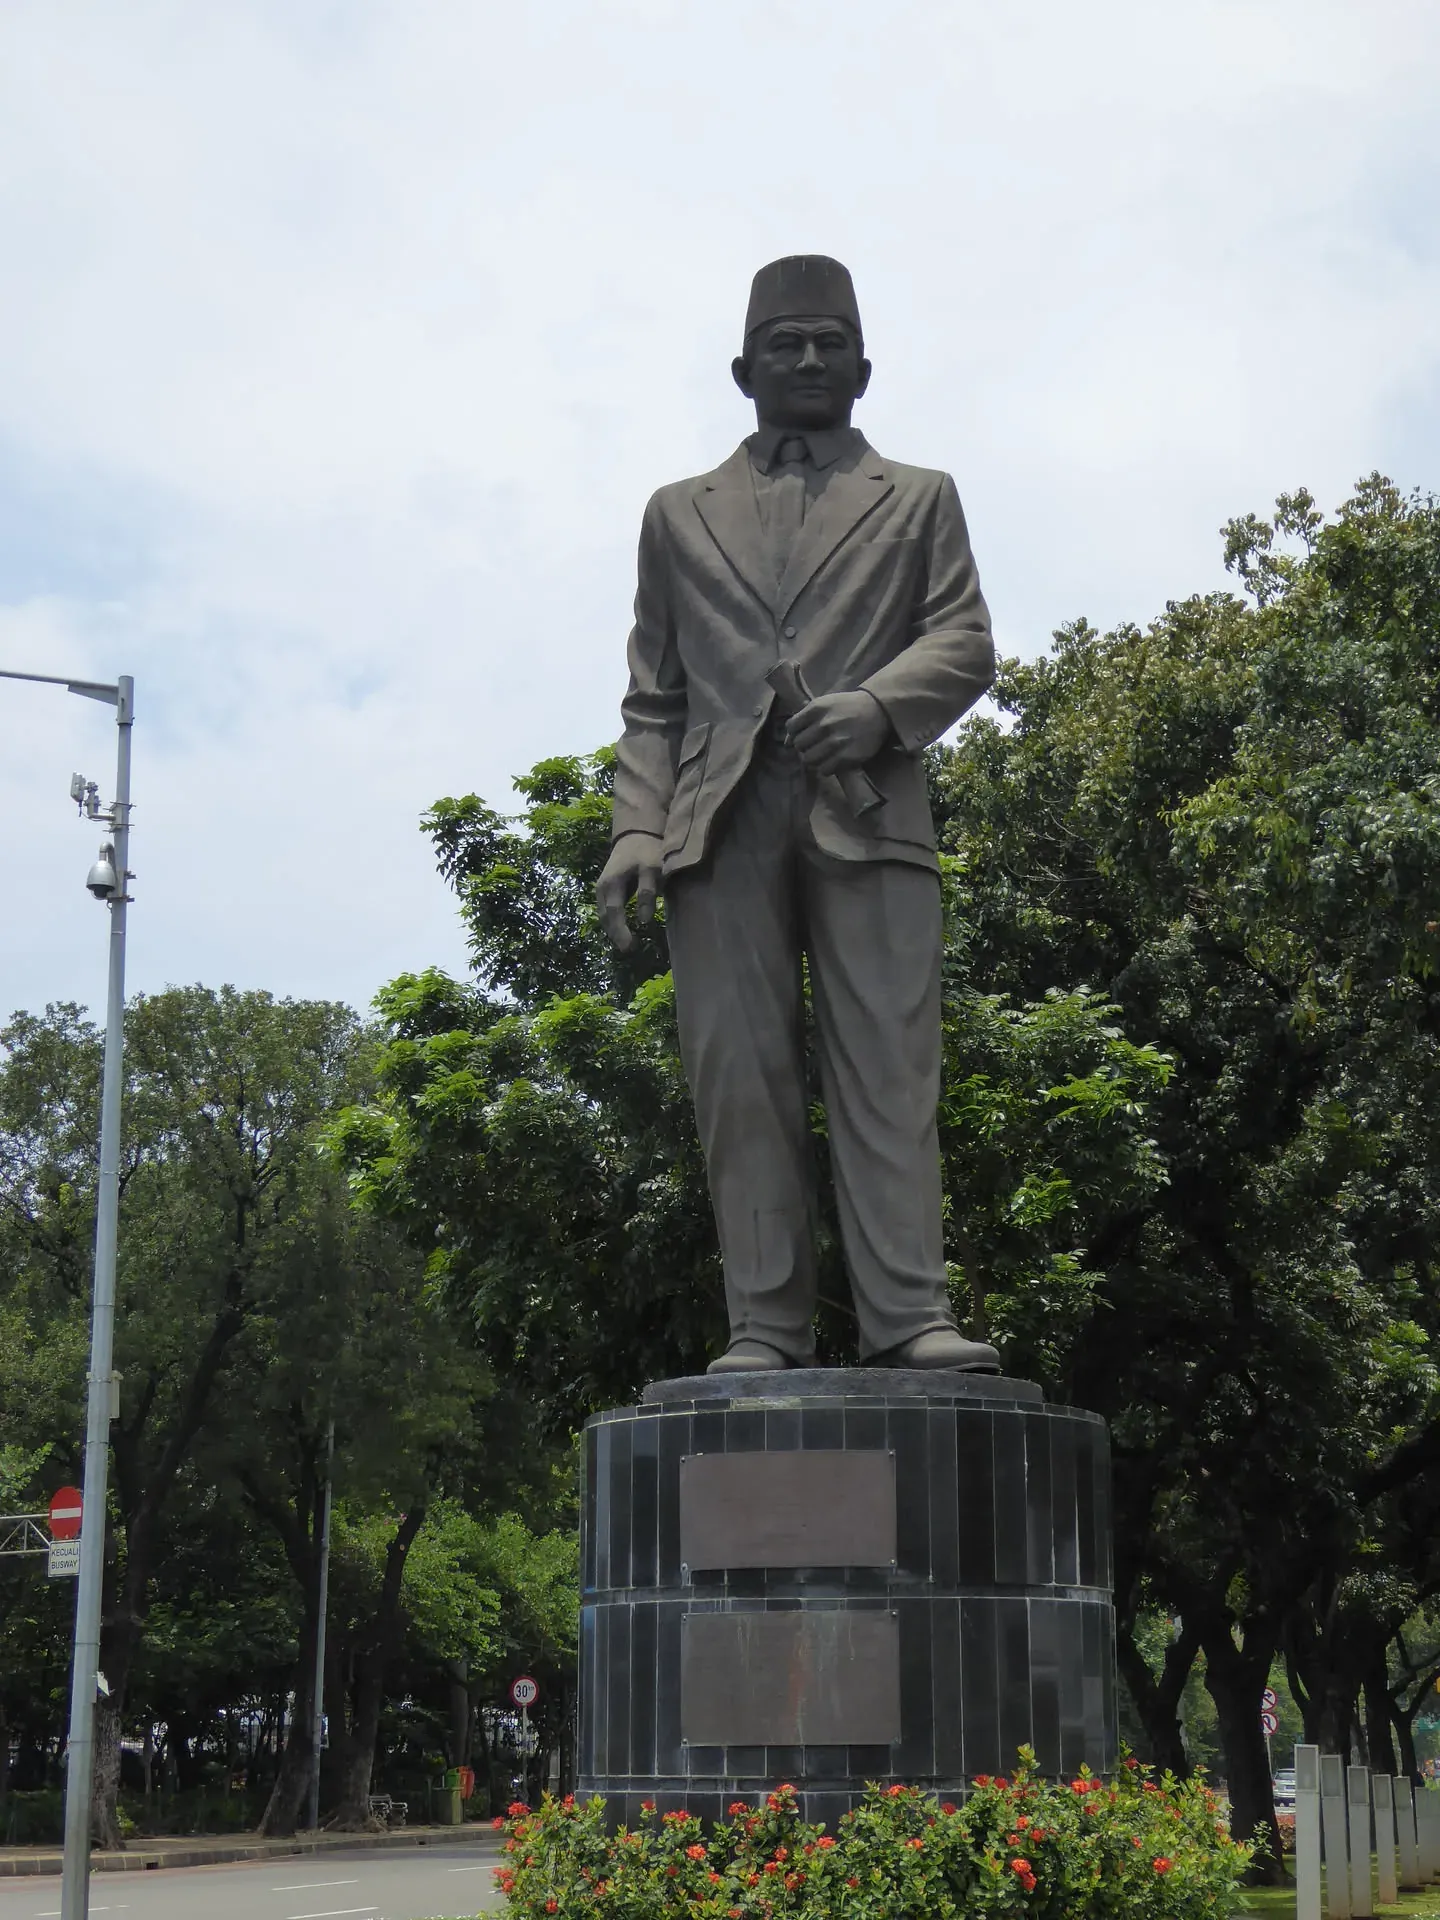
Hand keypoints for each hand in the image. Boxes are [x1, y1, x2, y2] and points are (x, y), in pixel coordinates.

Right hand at [596, 832, 663, 950]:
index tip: (629, 946)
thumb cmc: (645, 852)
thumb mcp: (651, 869)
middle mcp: (601, 889)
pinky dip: (613, 922)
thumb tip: (644, 920)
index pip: (613, 913)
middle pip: (605, 917)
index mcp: (611, 884)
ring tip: (626, 943)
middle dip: (615, 934)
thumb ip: (647, 892)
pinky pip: (607, 910)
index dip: (620, 931)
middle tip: (628, 949)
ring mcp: (601, 890)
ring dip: (613, 930)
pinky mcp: (606, 890)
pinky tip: (622, 930)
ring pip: (604, 915)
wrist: (634, 836)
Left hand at [785, 689, 890, 774]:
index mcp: (816, 708)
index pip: (791, 727)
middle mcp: (824, 725)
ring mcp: (835, 742)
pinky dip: (826, 768)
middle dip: (804, 746)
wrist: (878, 710)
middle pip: (799, 745)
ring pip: (809, 760)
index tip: (805, 734)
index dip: (795, 733)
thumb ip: (804, 719)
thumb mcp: (824, 704)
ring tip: (823, 754)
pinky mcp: (846, 757)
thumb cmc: (847, 707)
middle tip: (815, 745)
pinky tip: (833, 760)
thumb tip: (785, 742)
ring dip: (814, 759)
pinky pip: (824, 770)